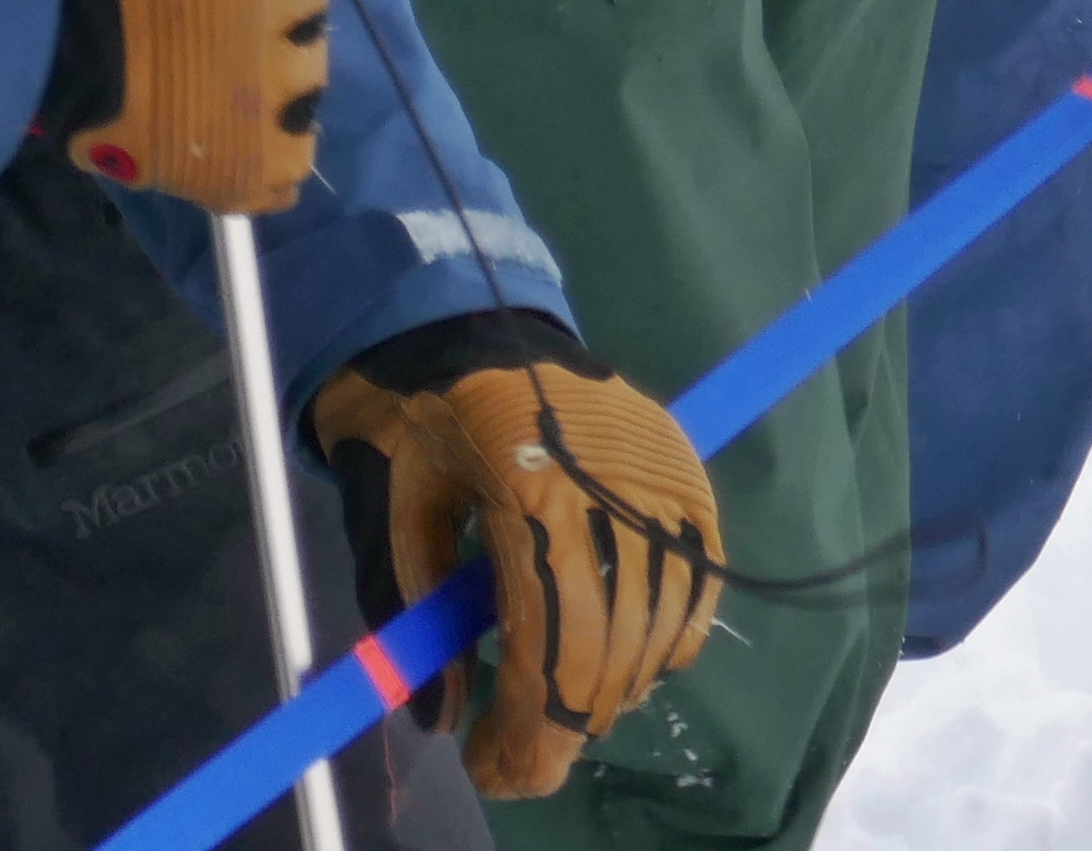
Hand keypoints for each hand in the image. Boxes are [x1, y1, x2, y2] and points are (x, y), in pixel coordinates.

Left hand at [311, 313, 725, 802]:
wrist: (460, 319)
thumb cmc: (415, 418)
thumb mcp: (393, 516)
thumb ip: (414, 622)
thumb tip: (440, 718)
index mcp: (530, 487)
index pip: (553, 643)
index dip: (530, 727)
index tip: (496, 771)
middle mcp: (612, 483)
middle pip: (611, 648)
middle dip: (564, 727)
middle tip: (516, 761)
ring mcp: (659, 473)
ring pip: (659, 626)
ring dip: (611, 690)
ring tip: (556, 711)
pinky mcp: (684, 468)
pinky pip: (698, 579)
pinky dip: (667, 637)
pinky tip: (623, 662)